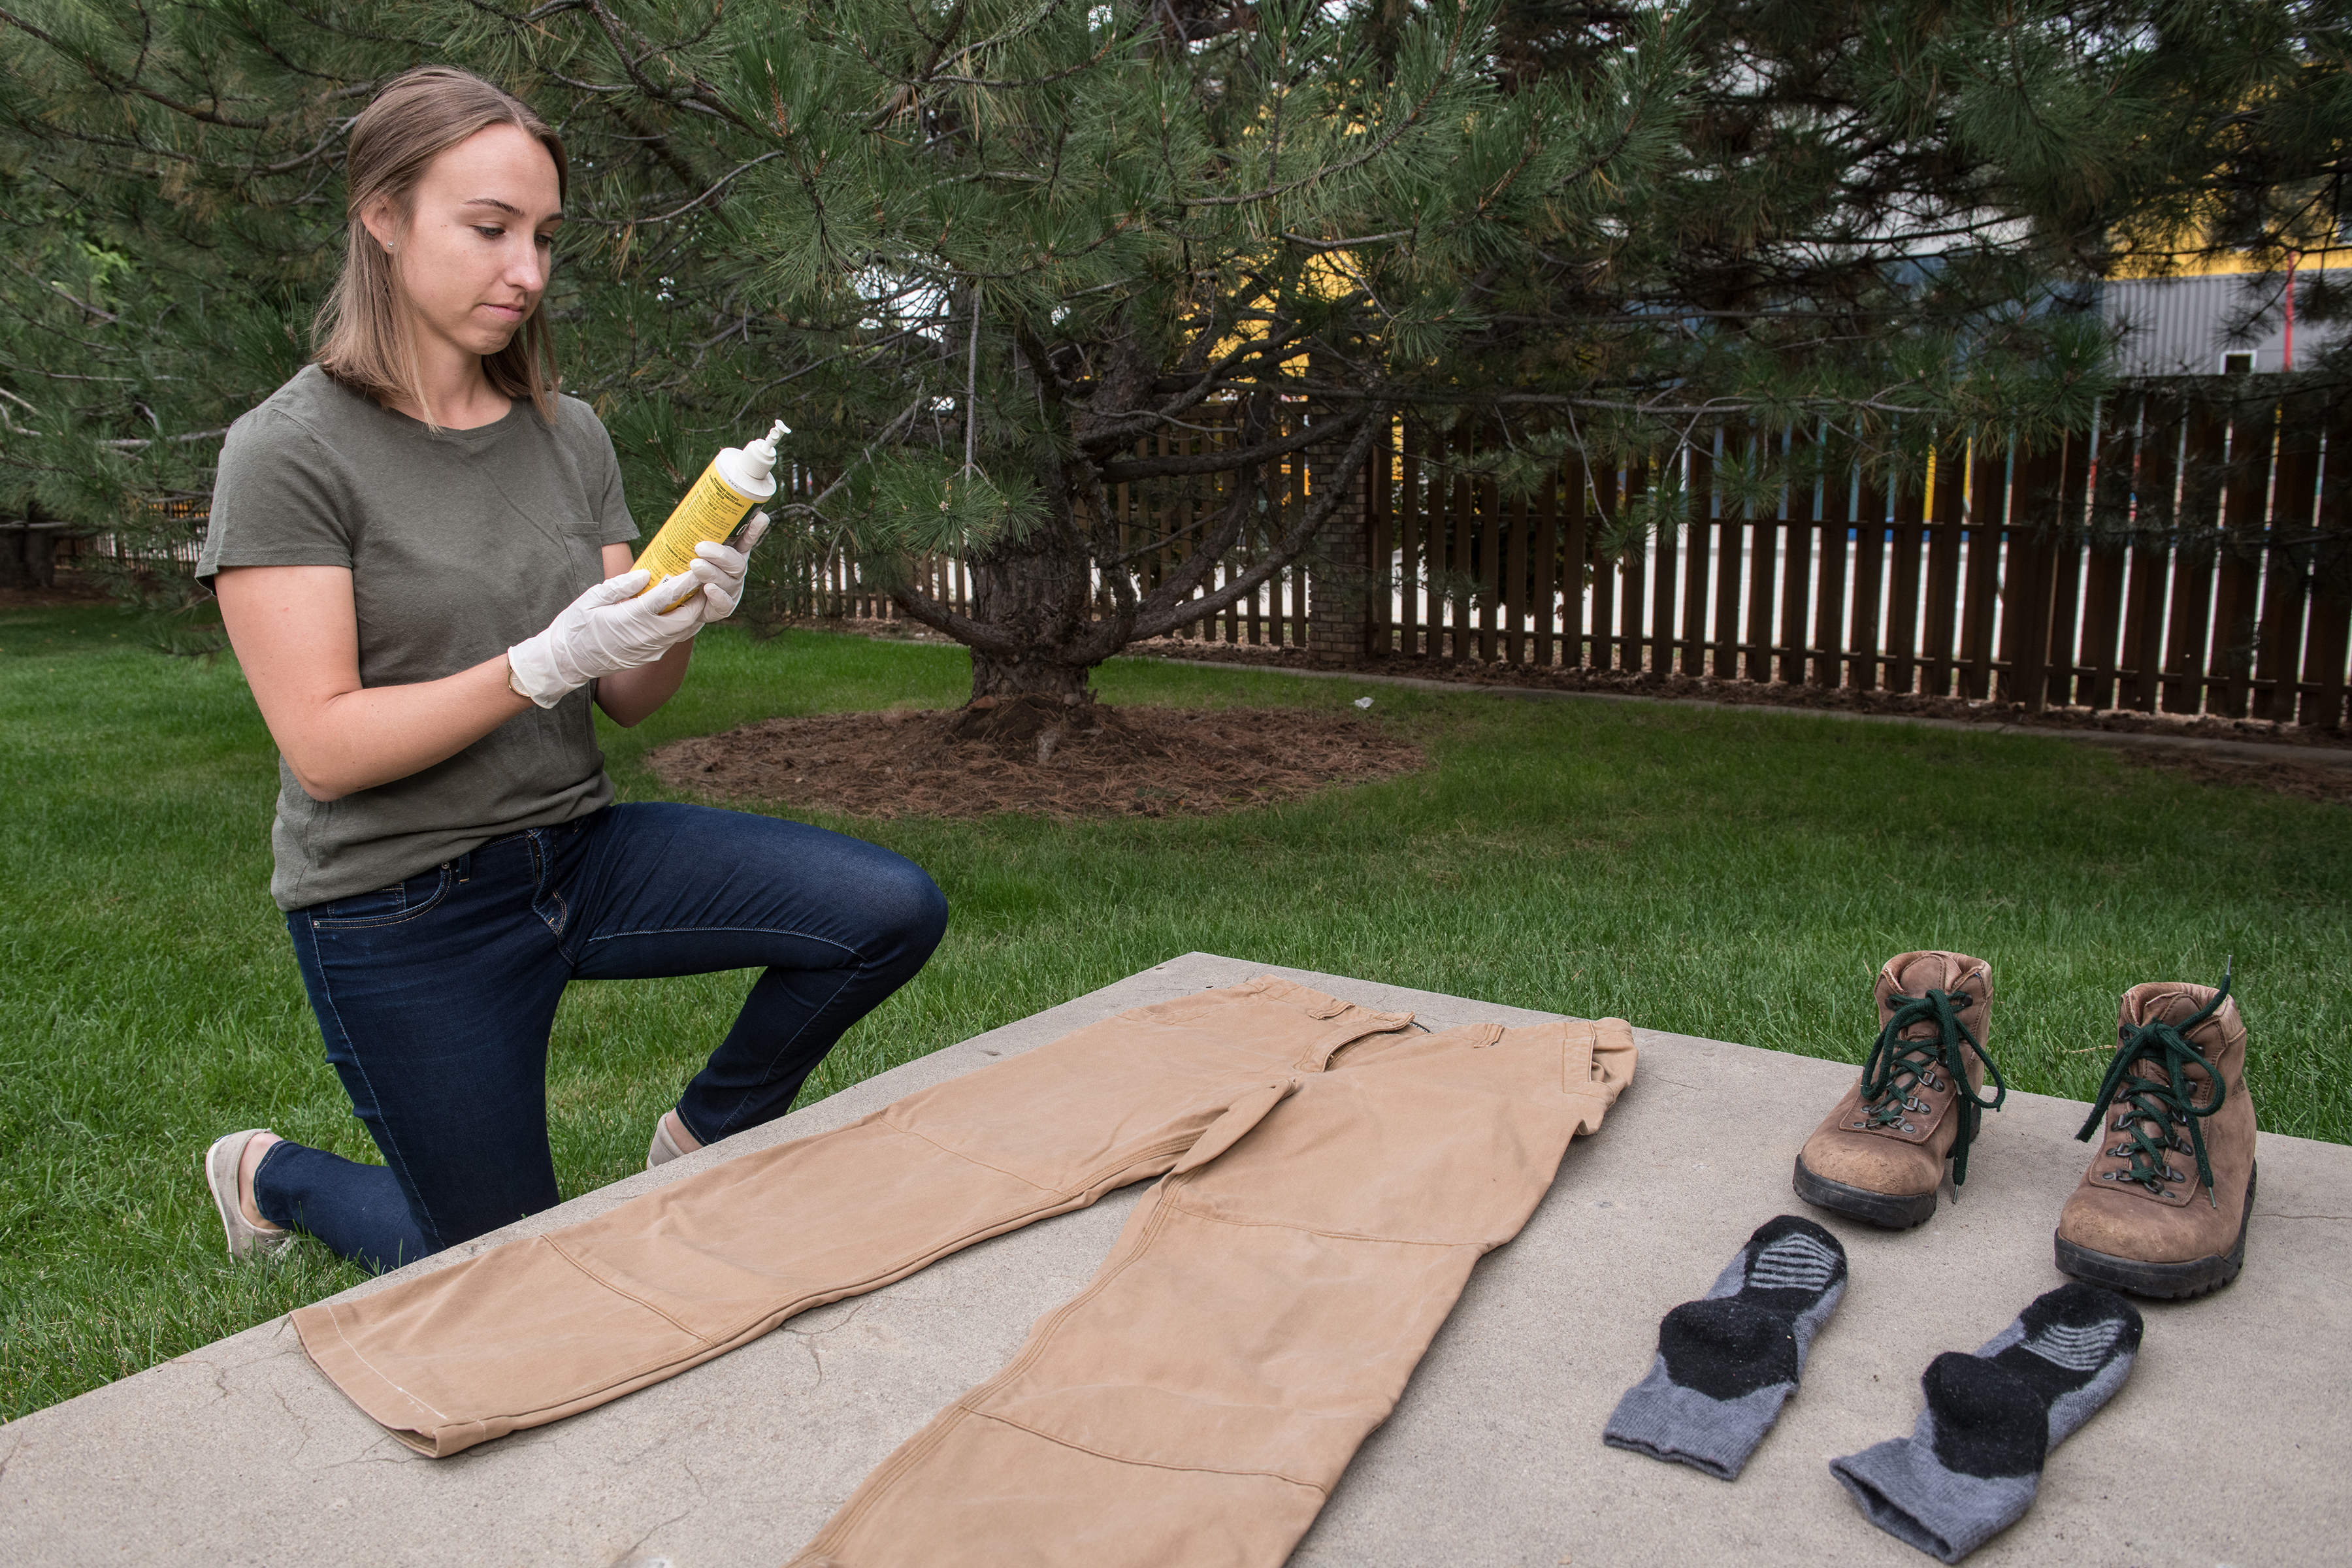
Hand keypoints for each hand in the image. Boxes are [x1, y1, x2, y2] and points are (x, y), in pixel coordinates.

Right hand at [505, 566, 712, 707]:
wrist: (566, 663)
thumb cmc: (574, 627)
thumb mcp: (591, 599)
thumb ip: (621, 585)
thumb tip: (646, 573)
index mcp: (631, 619)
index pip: (668, 597)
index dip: (687, 582)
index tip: (698, 567)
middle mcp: (646, 637)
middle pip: (687, 618)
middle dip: (699, 599)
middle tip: (705, 579)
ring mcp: (650, 650)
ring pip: (684, 632)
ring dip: (695, 613)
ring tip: (699, 593)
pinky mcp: (649, 657)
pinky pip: (675, 640)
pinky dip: (684, 625)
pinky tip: (683, 610)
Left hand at [668, 510, 769, 629]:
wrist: (678, 602)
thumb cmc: (684, 568)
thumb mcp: (687, 550)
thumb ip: (691, 536)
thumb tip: (686, 510)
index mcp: (731, 553)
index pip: (746, 539)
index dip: (754, 529)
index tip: (760, 517)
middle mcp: (735, 570)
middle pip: (737, 562)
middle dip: (720, 554)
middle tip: (700, 547)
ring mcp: (731, 589)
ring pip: (728, 580)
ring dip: (712, 572)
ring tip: (695, 565)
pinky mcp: (724, 607)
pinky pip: (724, 603)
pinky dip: (716, 595)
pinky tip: (708, 588)